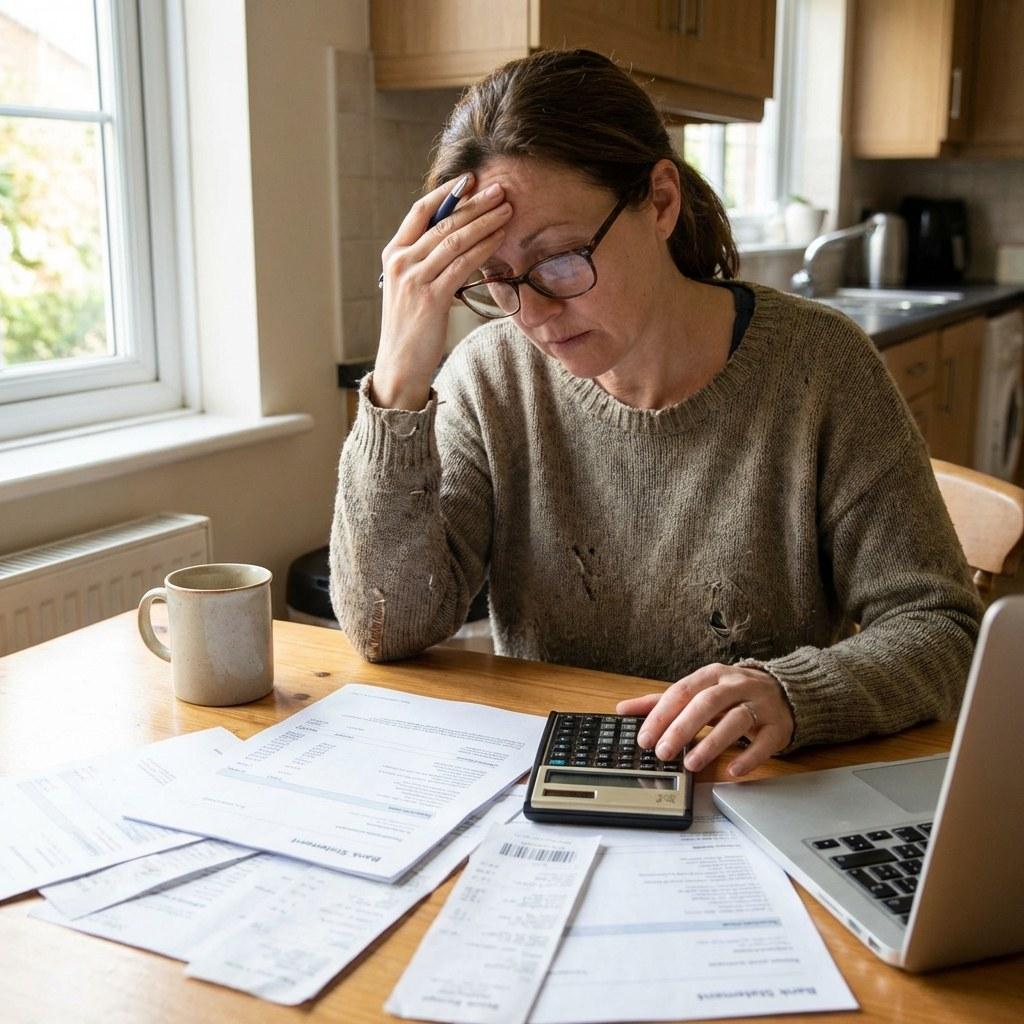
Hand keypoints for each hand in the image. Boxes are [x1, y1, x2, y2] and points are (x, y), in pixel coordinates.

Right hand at [372, 176, 512, 409]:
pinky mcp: (431, 297)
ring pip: (455, 240)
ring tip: (507, 209)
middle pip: (443, 222)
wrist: (400, 365)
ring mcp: (414, 279)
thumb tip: (458, 237)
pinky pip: (462, 264)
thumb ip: (426, 261)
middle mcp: (400, 262)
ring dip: (484, 221)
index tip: (471, 179)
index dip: (447, 193)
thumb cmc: (411, 327)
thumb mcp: (411, 286)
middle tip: (500, 189)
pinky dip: (484, 248)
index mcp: (393, 254)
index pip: (420, 211)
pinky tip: (500, 238)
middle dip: (475, 203)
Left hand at [616, 664, 794, 777]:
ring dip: (711, 743)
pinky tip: (732, 770)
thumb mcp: (698, 691)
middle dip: (682, 727)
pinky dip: (748, 757)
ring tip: (690, 763)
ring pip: (736, 720)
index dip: (661, 715)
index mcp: (711, 675)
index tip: (644, 738)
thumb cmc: (731, 694)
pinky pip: (764, 743)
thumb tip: (623, 709)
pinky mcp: (777, 726)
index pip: (682, 691)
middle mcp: (736, 685)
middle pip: (707, 703)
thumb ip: (662, 701)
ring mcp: (759, 705)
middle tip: (662, 752)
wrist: (783, 692)